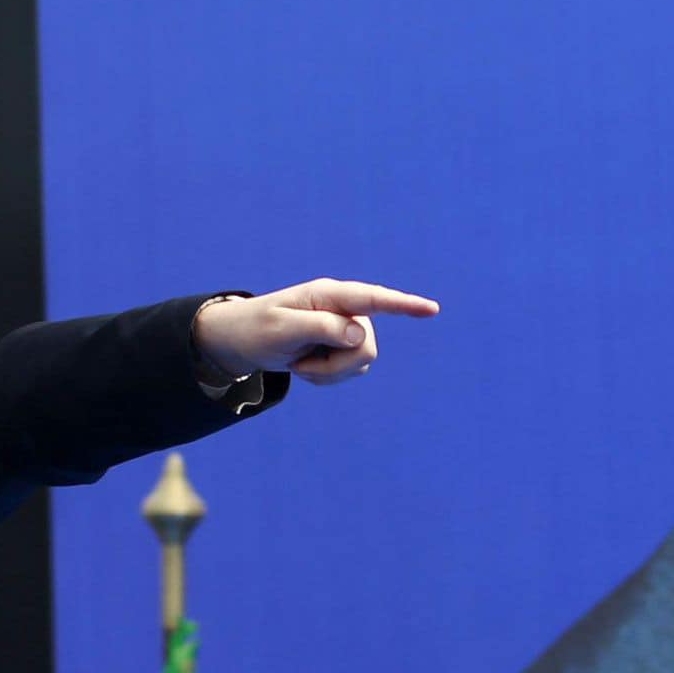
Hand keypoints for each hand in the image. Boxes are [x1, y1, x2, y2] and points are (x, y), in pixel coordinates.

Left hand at [195, 280, 440, 387]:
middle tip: (300, 364)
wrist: (241, 342)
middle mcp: (343, 309)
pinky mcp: (342, 347)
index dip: (404, 305)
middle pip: (366, 347)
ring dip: (328, 373)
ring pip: (362, 362)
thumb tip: (361, 334)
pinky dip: (326, 377)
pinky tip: (305, 366)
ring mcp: (345, 328)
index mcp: (329, 295)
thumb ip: (322, 329)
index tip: (431, 309)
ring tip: (300, 363)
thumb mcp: (282, 329)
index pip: (373, 299)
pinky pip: (351, 371)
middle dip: (336, 367)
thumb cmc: (257, 329)